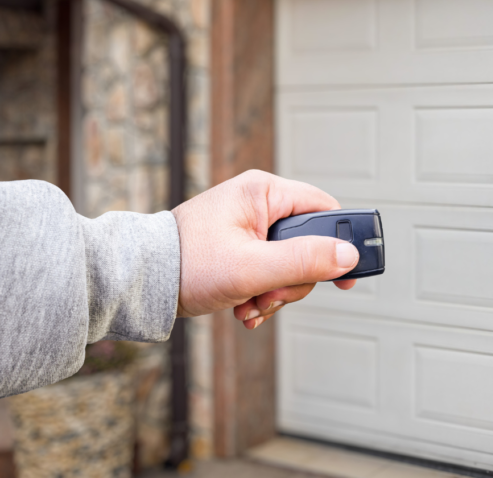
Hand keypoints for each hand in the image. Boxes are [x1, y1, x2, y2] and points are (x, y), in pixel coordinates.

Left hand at [171, 170, 358, 328]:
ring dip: (276, 292)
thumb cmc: (185, 264)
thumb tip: (348, 256)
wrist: (138, 283)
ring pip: (291, 263)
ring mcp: (249, 226)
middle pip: (309, 244)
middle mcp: (259, 203)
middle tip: (271, 295)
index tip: (347, 275)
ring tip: (251, 304)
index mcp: (264, 192)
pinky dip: (263, 294)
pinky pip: (271, 271)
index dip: (341, 243)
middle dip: (294, 280)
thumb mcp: (252, 267)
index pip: (325, 210)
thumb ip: (304, 260)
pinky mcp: (241, 247)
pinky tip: (245, 306)